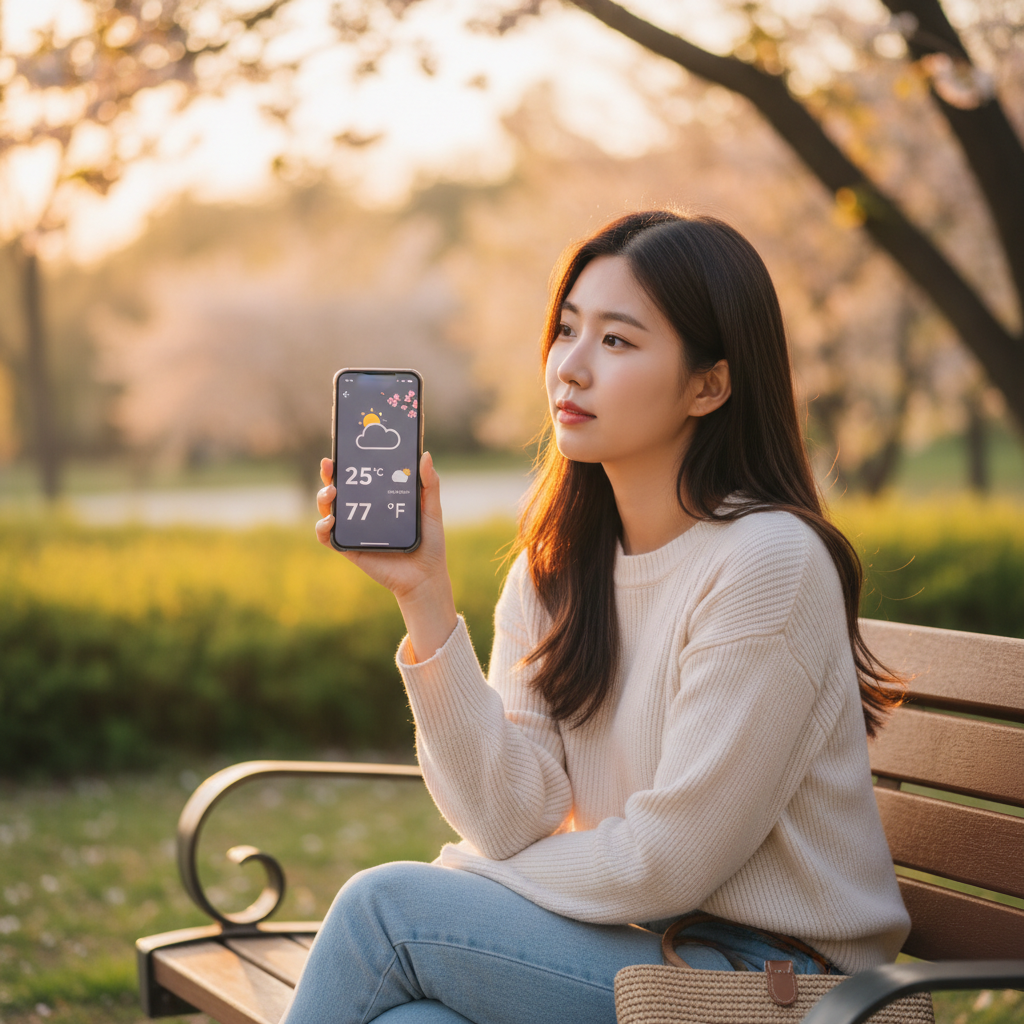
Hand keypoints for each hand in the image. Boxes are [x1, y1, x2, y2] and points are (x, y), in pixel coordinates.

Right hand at [315, 452, 456, 661]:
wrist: (425, 577)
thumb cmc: (429, 543)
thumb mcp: (431, 510)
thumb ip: (429, 484)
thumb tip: (425, 455)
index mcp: (380, 500)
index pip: (359, 476)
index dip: (347, 463)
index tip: (343, 449)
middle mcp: (363, 513)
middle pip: (338, 489)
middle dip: (328, 476)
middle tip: (330, 467)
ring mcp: (354, 530)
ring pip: (328, 510)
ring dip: (323, 498)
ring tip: (332, 493)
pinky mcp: (349, 549)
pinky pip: (328, 538)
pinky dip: (322, 528)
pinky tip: (331, 521)